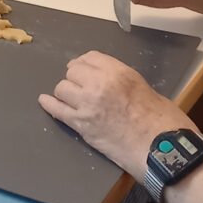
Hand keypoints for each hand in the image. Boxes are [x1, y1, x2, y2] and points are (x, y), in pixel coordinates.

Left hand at [38, 51, 196, 179]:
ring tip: (73, 98)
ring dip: (67, 92)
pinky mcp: (81, 125)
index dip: (85, 63)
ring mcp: (87, 105)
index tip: (83, 69)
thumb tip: (101, 76)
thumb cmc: (156, 115)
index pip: (90, 57)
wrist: (157, 145)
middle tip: (81, 86)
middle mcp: (98, 84)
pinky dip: (50, 105)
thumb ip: (117, 76)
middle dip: (76, 78)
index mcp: (116, 71)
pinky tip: (45, 101)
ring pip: (62, 88)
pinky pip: (58, 110)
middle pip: (73, 71)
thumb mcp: (139, 83)